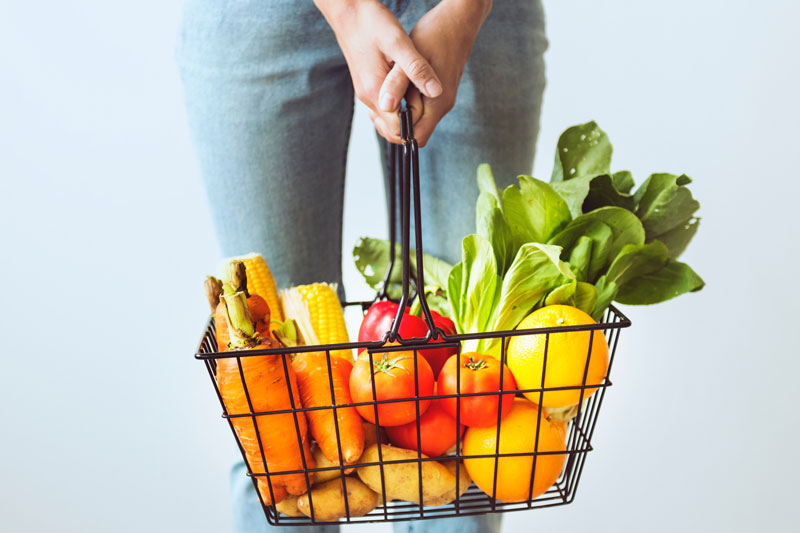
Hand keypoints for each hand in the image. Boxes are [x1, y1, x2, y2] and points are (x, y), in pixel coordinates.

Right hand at [315, 0, 442, 143]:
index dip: (416, 126)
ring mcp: (365, 92)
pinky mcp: (367, 85)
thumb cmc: (372, 23)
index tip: (431, 111)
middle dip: (411, 125)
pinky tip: (410, 90)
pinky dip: (398, 105)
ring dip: (405, 115)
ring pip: (387, 119)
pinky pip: (383, 106)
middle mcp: (368, 97)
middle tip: (429, 105)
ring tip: (421, 97)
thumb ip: (417, 69)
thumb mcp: (399, 43)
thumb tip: (436, 92)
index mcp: (375, 92)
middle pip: (390, 129)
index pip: (396, 130)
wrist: (348, 11)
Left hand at [378, 0, 491, 145]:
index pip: (415, 138)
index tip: (381, 113)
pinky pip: (419, 106)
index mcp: (437, 104)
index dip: (396, 131)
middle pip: (415, 132)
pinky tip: (395, 85)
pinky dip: (405, 101)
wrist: (458, 20)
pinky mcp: (438, 92)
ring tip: (386, 92)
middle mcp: (442, 106)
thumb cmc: (435, 34)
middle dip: (395, 122)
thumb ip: (398, 84)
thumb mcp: (410, 58)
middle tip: (380, 101)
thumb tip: (385, 106)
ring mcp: (441, 100)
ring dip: (399, 110)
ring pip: (416, 119)